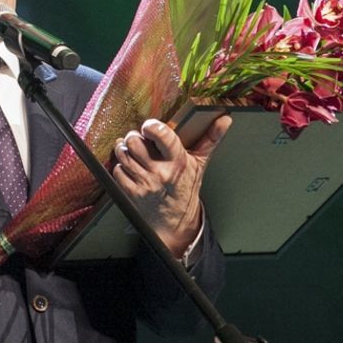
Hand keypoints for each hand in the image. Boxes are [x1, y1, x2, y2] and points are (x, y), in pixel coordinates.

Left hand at [111, 114, 232, 255]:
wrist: (176, 222)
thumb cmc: (186, 188)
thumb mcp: (200, 163)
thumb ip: (211, 139)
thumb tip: (225, 120)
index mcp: (178, 161)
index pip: (162, 135)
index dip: (151, 126)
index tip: (150, 127)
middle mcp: (160, 172)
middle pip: (134, 141)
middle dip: (134, 137)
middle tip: (140, 140)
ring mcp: (145, 183)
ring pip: (123, 154)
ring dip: (124, 150)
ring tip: (133, 152)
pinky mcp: (132, 192)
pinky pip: (117, 170)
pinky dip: (121, 167)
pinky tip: (131, 168)